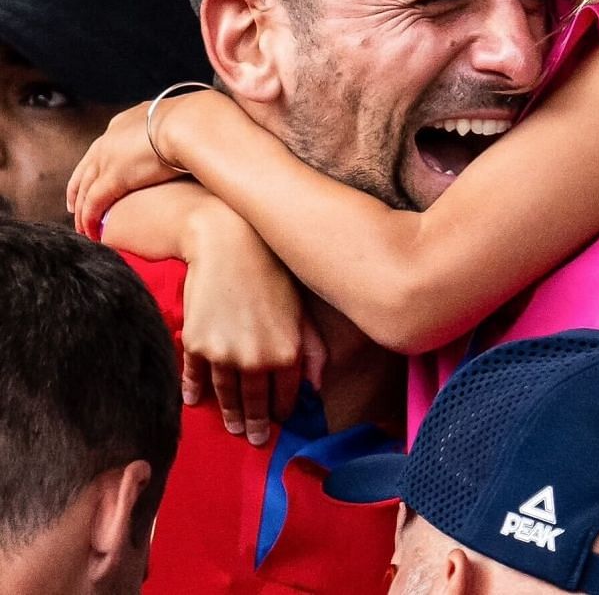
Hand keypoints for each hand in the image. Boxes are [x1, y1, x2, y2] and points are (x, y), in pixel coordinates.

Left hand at [67, 89, 233, 237]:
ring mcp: (109, 158)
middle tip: (74, 204)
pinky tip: (89, 230)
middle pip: (87, 167)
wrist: (196, 124)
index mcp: (128, 121)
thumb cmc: (201, 123)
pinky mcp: (113, 178)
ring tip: (82, 225)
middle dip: (78, 187)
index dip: (98, 164)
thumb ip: (177, 133)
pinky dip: (88, 217)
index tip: (97, 176)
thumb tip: (192, 139)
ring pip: (85, 187)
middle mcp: (111, 139)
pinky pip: (93, 203)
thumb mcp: (182, 123)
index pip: (105, 146)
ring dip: (81, 208)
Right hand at [179, 217, 324, 446]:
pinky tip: (196, 400)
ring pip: (225, 394)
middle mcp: (254, 360)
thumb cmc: (273, 273)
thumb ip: (312, 350)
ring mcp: (222, 355)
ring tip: (232, 427)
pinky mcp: (195, 344)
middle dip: (255, 422)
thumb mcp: (302, 311)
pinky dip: (194, 389)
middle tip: (255, 439)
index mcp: (286, 353)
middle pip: (254, 402)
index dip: (284, 411)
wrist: (228, 245)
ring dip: (229, 413)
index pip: (286, 395)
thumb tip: (318, 384)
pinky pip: (194, 375)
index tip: (281, 423)